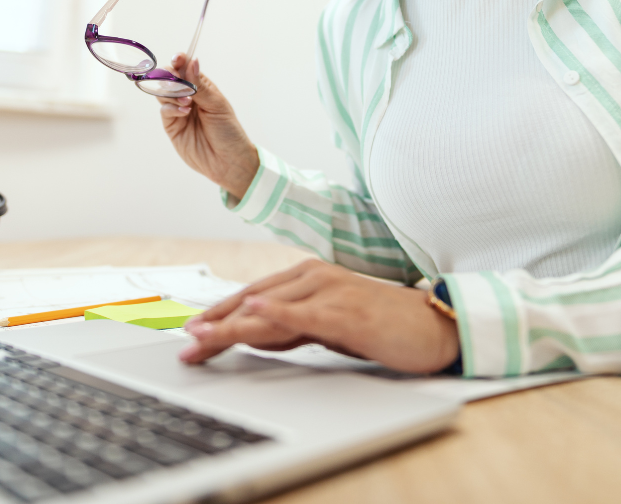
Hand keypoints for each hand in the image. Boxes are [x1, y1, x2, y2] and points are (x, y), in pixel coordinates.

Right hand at [159, 55, 259, 199]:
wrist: (228, 162)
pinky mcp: (172, 126)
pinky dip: (171, 108)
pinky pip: (165, 111)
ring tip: (187, 101)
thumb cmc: (229, 132)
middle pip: (170, 78)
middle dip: (171, 77)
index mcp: (202, 87)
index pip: (186, 68)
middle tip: (179, 83)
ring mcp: (178, 111)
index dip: (180, 61)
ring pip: (163, 93)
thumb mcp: (217, 105)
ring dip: (172, 92)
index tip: (177, 59)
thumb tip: (192, 61)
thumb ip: (200, 86)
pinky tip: (185, 112)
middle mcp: (188, 97)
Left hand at [179, 260, 460, 373]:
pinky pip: (306, 312)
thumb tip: (254, 335)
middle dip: (216, 323)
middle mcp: (314, 276)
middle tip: (187, 344)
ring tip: (204, 336)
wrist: (433, 326)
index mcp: (307, 278)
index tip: (192, 334)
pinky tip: (255, 312)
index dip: (219, 315)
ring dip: (234, 323)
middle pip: (253, 300)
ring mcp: (331, 290)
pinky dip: (279, 312)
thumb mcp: (326, 328)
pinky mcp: (348, 311)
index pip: (252, 296)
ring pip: (271, 308)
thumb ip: (291, 327)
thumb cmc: (381, 326)